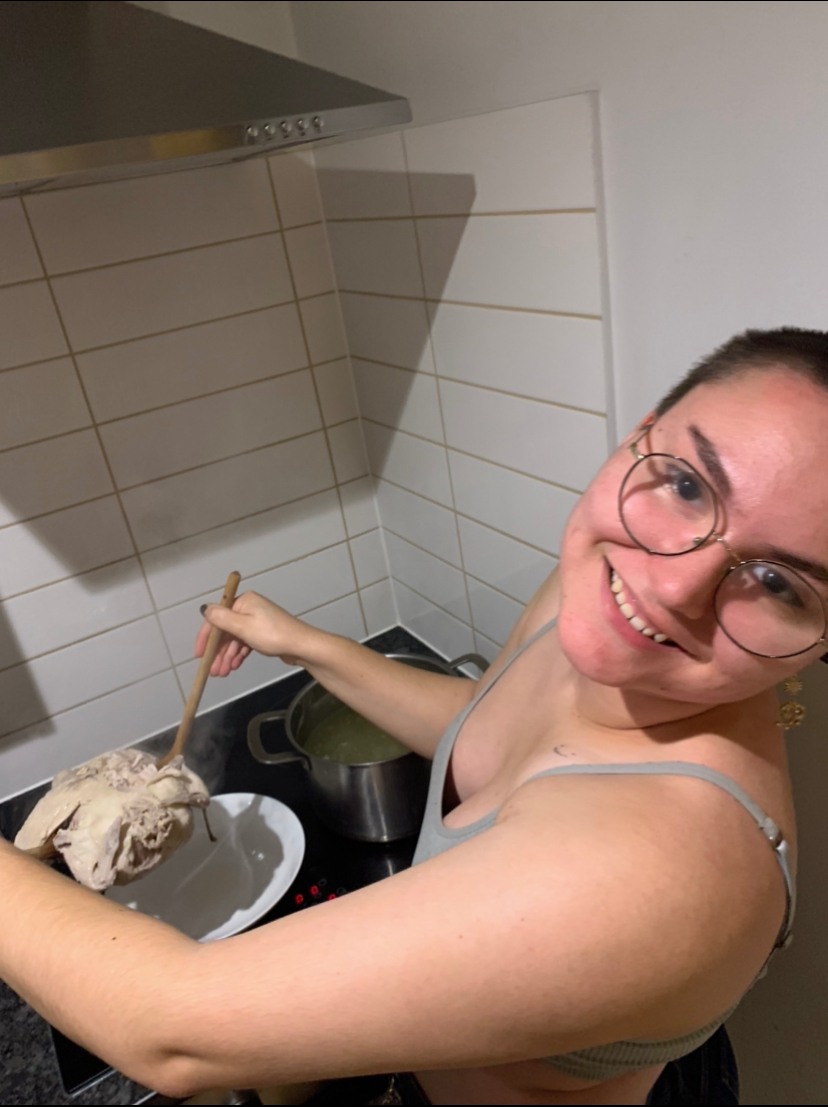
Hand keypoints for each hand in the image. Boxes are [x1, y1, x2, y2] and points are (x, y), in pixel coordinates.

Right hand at [195, 591, 312, 676]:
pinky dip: (238, 654)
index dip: (206, 637)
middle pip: (225, 631)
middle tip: (213, 671)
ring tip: (223, 673)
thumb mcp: (243, 626)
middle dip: (217, 652)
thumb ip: (222, 619)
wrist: (302, 646)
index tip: (199, 656)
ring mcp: (256, 621)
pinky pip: (244, 643)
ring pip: (234, 639)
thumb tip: (204, 609)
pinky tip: (234, 666)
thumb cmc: (272, 634)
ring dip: (227, 656)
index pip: (216, 618)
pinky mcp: (263, 633)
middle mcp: (248, 608)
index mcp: (243, 602)